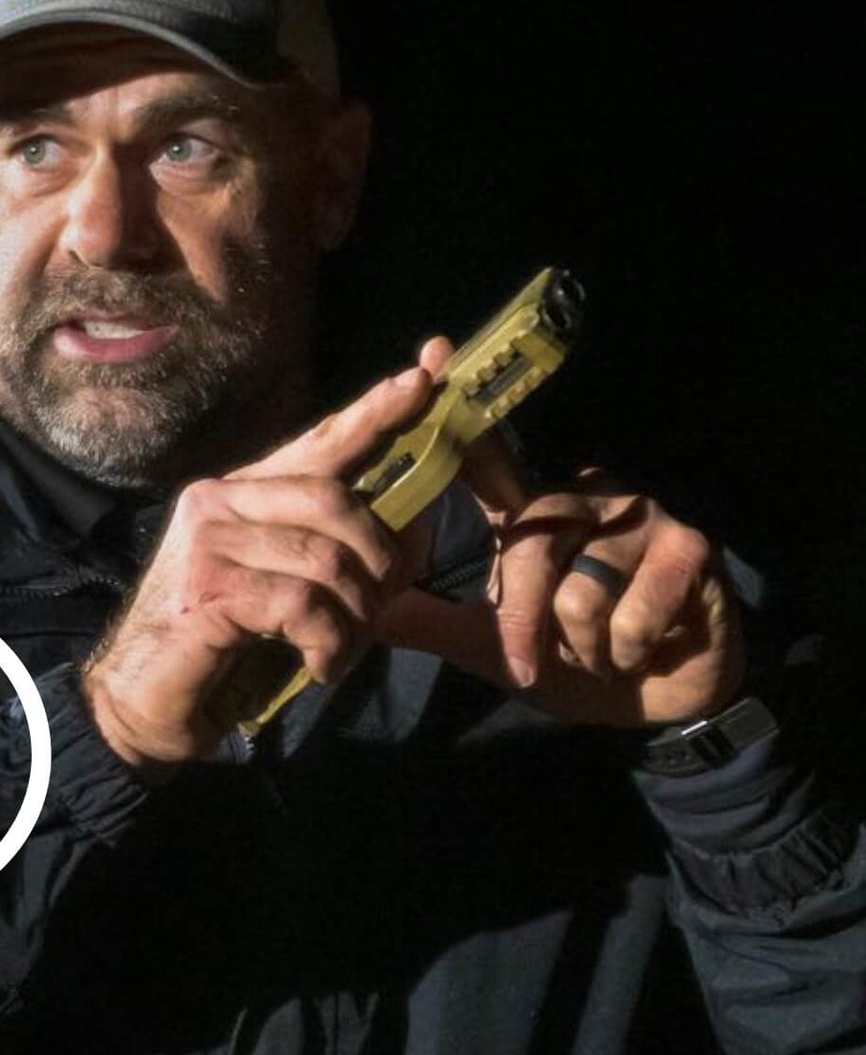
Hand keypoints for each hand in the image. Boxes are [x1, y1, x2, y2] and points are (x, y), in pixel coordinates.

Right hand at [81, 355, 439, 771]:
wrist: (137, 708)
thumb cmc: (215, 652)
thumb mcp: (276, 588)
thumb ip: (324, 550)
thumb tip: (411, 529)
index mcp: (234, 494)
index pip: (316, 444)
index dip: (373, 413)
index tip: (424, 380)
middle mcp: (215, 503)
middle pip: (334, 498)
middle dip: (380, 556)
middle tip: (383, 606)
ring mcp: (207, 542)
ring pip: (327, 557)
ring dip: (356, 616)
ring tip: (343, 651)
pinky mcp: (210, 588)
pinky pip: (304, 603)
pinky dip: (328, 643)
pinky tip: (319, 668)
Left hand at [376, 346, 744, 726]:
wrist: (657, 700)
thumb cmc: (570, 661)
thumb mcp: (487, 646)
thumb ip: (430, 621)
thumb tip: (364, 610)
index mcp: (535, 510)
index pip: (491, 459)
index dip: (461, 420)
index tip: (433, 354)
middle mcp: (586, 496)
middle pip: (529, 542)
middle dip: (522, 619)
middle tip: (532, 665)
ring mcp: (642, 515)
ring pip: (579, 590)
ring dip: (582, 644)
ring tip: (600, 650)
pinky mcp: (689, 548)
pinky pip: (632, 614)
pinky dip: (626, 650)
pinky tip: (642, 650)